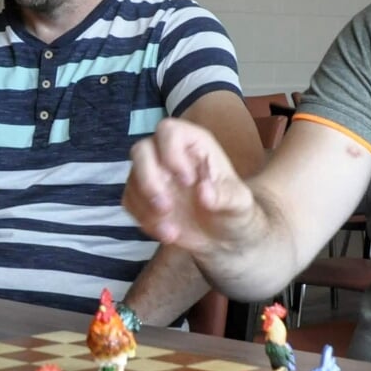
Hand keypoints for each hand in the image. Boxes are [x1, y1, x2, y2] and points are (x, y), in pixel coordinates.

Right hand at [123, 118, 263, 261]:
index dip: (171, 152)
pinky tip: (167, 233)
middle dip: (148, 179)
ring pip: (132, 179)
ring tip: (172, 231)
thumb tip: (204, 193)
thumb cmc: (234, 211)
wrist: (223, 239)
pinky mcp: (142, 198)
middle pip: (140, 150)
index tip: (187, 181)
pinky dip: (144, 220)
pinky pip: (130, 203)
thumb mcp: (240, 204)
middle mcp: (168, 155)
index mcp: (194, 144)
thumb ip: (226, 196)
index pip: (169, 131)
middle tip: (166, 207)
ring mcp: (152, 175)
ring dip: (146, 206)